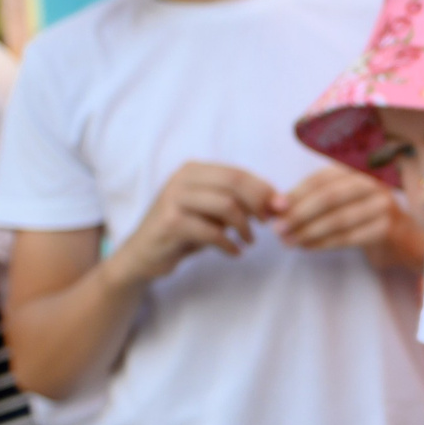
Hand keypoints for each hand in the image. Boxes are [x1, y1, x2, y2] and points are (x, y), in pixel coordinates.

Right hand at [112, 162, 277, 284]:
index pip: (238, 173)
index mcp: (194, 170)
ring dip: (245, 227)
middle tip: (268, 224)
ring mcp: (174, 199)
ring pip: (226, 206)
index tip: (279, 208)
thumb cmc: (185, 231)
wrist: (144, 254)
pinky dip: (230, 244)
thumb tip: (277, 202)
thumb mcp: (212, 211)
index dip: (264, 190)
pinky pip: (212, 232)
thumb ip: (238, 202)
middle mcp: (182, 179)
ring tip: (249, 241)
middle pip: (234, 184)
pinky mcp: (170, 223)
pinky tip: (235, 252)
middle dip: (259, 204)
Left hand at [277, 165, 405, 253]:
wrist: (401, 237)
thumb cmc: (360, 215)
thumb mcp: (339, 199)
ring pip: (338, 219)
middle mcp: (372, 183)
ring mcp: (382, 205)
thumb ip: (311, 198)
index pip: (321, 178)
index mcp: (356, 169)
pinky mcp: (386, 228)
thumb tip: (276, 206)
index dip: (296, 193)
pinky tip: (307, 247)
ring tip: (288, 241)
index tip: (275, 208)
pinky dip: (324, 244)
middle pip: (329, 197)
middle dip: (299, 213)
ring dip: (308, 232)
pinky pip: (349, 237)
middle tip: (278, 228)